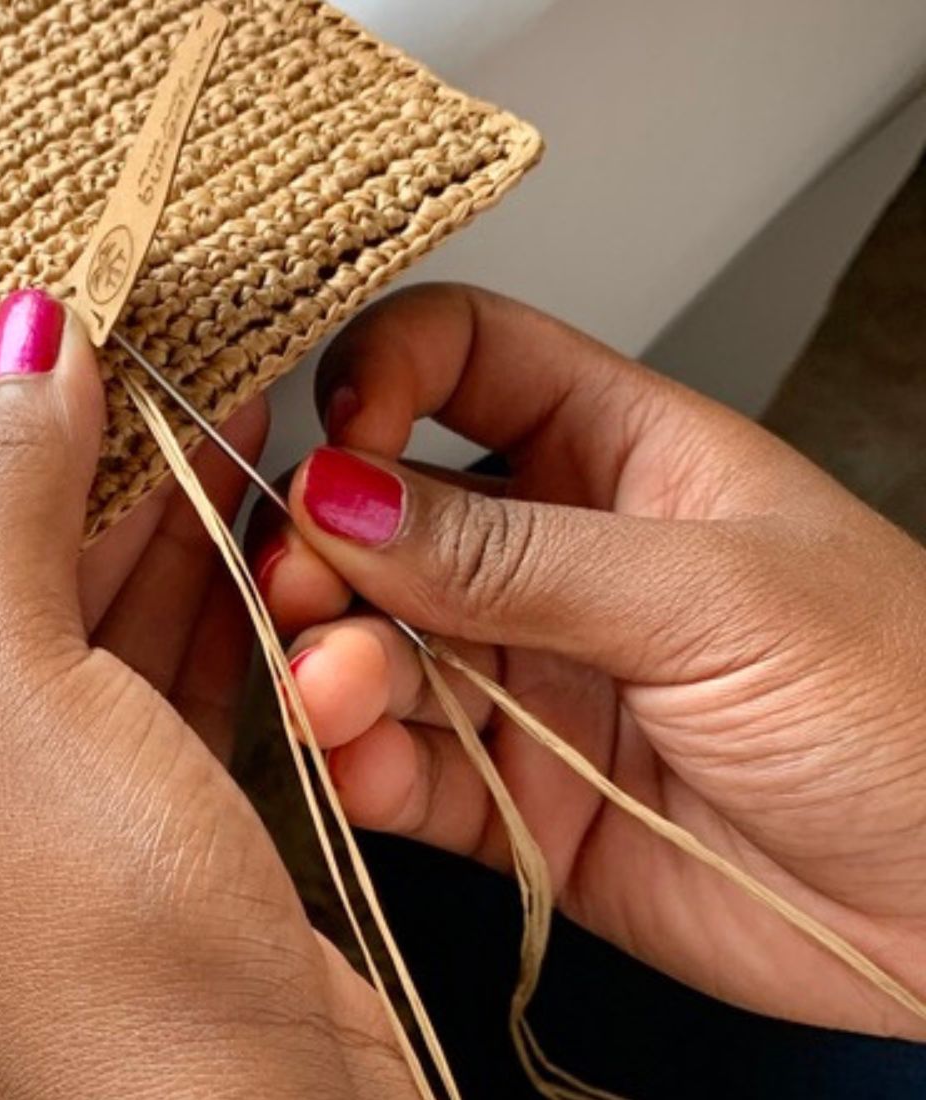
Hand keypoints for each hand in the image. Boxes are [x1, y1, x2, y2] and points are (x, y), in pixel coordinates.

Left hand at [0, 290, 416, 1099]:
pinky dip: (210, 597)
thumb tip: (18, 342)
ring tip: (215, 394)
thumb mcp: (6, 687)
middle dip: (77, 465)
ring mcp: (49, 818)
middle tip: (142, 342)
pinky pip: (169, 684)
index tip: (24, 340)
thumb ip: (0, 506)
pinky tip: (248, 514)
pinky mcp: (156, 835)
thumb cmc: (90, 951)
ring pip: (96, 629)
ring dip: (161, 517)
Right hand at [254, 283, 925, 1038]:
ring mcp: (528, 680)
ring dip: (330, 661)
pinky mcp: (513, 800)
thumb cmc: (912, 714)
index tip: (339, 441)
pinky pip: (397, 768)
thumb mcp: (712, 596)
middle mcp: (556, 558)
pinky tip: (356, 761)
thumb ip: (510, 554)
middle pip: (384, 512)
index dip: (382, 376)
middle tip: (299, 584)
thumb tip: (339, 492)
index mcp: (624, 452)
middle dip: (322, 544)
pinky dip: (356, 765)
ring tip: (335, 688)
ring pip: (373, 645)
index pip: (463, 360)